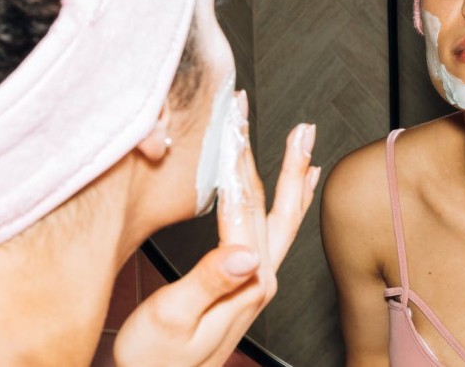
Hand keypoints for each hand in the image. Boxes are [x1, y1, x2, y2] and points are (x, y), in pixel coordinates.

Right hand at [114, 97, 319, 366]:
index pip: (244, 205)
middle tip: (303, 128)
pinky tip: (297, 189)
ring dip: (295, 177)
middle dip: (288, 162)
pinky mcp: (250, 283)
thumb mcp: (173, 322)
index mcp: (244, 280)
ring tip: (308, 146)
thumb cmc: (156, 362)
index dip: (239, 160)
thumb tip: (243, 252)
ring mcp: (259, 279)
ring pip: (284, 217)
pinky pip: (279, 232)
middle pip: (277, 207)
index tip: (239, 122)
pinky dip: (291, 203)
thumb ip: (209, 283)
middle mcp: (260, 276)